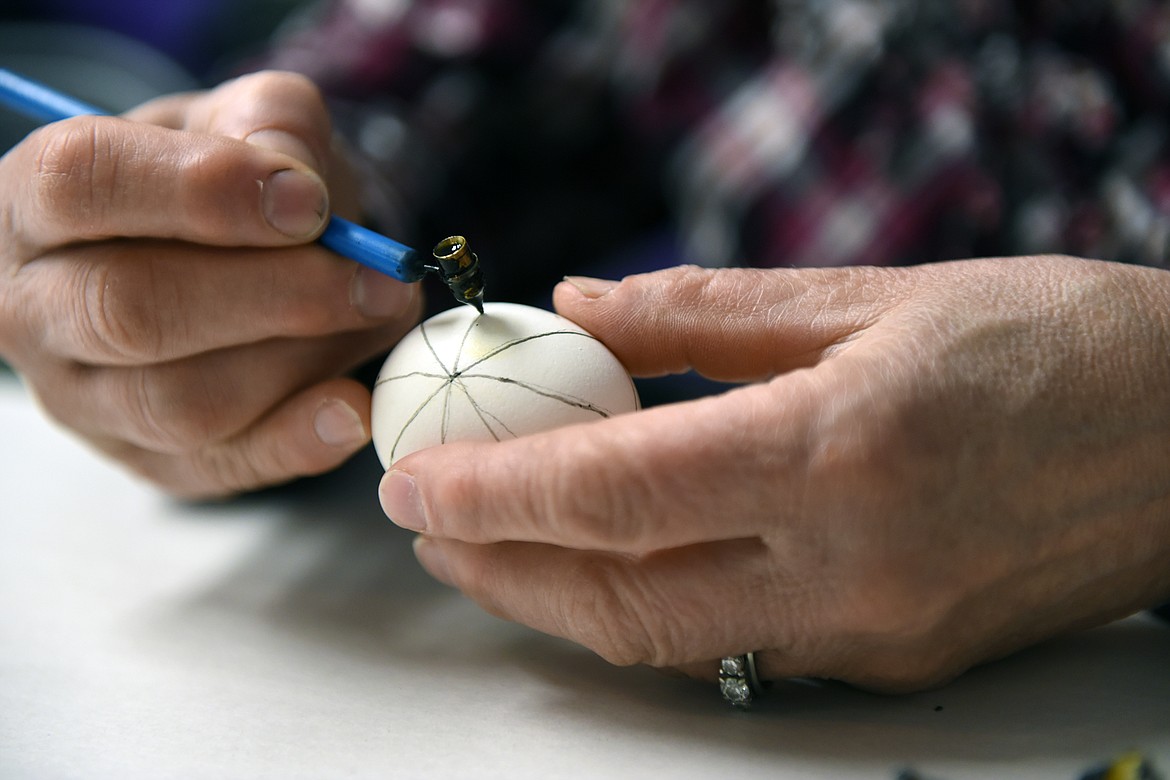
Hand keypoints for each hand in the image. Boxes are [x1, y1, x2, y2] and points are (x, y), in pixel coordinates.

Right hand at [0, 71, 420, 497]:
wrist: (219, 255)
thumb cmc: (221, 181)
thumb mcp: (239, 119)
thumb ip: (269, 123)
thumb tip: (299, 187)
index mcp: (32, 199)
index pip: (82, 184)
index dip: (203, 190)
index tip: (308, 203)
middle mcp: (34, 308)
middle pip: (130, 310)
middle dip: (274, 295)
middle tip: (375, 278)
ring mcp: (81, 399)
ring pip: (181, 403)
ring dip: (301, 362)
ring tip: (377, 317)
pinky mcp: (146, 462)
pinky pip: (221, 466)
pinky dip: (298, 442)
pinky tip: (353, 407)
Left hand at [379, 256, 1169, 691]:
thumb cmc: (1057, 345)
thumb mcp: (876, 294)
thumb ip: (707, 314)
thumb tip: (585, 309)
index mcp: (843, 450)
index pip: (618, 493)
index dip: (496, 493)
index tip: (417, 482)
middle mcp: (856, 566)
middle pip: (622, 597)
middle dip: (500, 567)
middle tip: (431, 525)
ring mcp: (879, 633)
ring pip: (670, 643)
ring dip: (560, 601)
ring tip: (492, 553)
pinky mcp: (899, 662)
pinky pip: (741, 649)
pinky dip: (653, 610)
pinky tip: (615, 567)